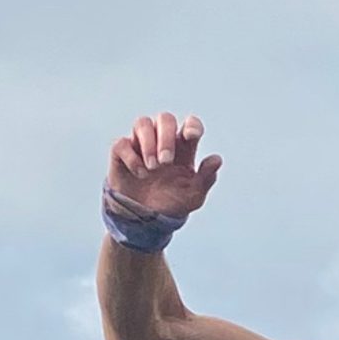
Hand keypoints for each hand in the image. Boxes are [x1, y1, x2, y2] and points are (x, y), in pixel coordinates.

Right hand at [107, 111, 221, 218]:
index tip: (190, 136)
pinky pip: (122, 143)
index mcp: (183, 148)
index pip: (190, 124)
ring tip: (152, 167)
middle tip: (166, 162)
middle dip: (166, 137)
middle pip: (165, 118)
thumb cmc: (173, 204)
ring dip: (148, 143)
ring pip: (142, 123)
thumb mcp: (194, 196)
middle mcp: (162, 141)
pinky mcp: (122, 153)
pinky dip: (131, 157)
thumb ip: (206, 178)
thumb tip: (217, 159)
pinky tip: (139, 174)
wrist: (147, 221)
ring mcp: (141, 145)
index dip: (192, 125)